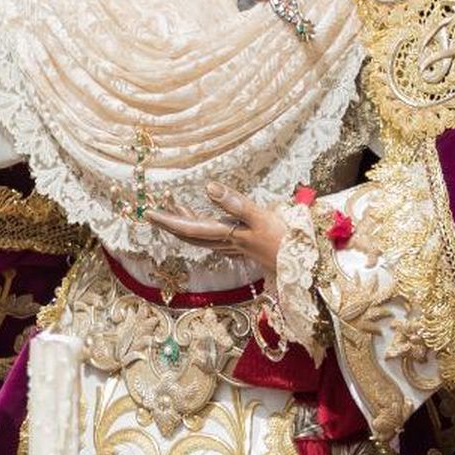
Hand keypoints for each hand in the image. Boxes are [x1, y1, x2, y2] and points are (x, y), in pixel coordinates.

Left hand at [146, 181, 286, 276]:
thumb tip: (208, 188)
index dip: (168, 220)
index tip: (149, 213)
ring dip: (187, 224)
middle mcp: (227, 242)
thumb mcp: (260, 217)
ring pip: (203, 237)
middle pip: (191, 235)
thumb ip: (235, 203)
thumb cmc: (285, 240)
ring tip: (177, 208)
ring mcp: (237, 246)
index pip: (190, 228)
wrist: (306, 266)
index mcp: (226, 234)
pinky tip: (209, 226)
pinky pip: (217, 238)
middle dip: (171, 223)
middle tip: (153, 212)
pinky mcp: (247, 246)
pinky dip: (206, 229)